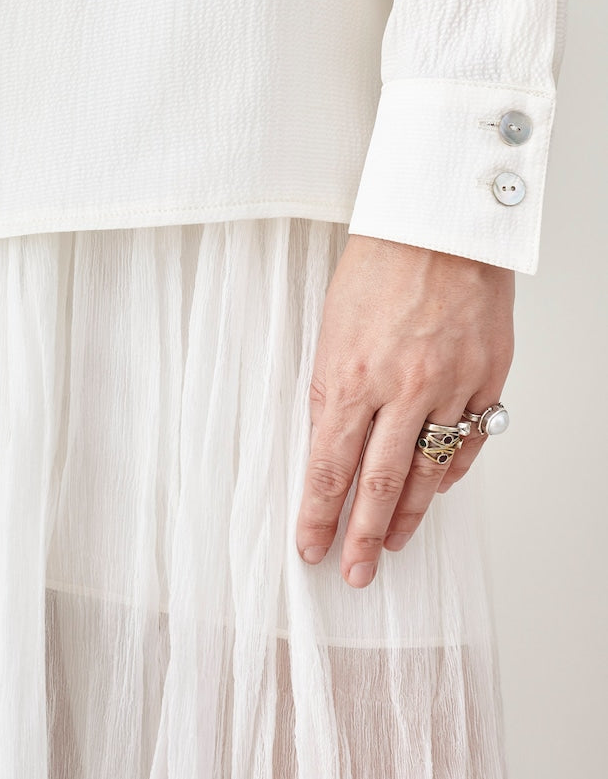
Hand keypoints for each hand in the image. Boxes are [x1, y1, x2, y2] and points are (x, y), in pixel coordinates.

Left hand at [295, 234, 513, 586]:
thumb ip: (332, 391)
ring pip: (427, 471)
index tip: (309, 546)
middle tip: (354, 573)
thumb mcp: (332, 329)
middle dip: (362, 536)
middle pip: (378, 483)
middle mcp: (401, 388)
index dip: (317, 514)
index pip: (328, 465)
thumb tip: (331, 448)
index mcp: (351, 374)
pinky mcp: (487, 376)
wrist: (438, 224)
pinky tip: (437, 492)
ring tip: (394, 545)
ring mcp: (449, 385)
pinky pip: (470, 440)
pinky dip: (452, 472)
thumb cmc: (378, 267)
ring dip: (409, 515)